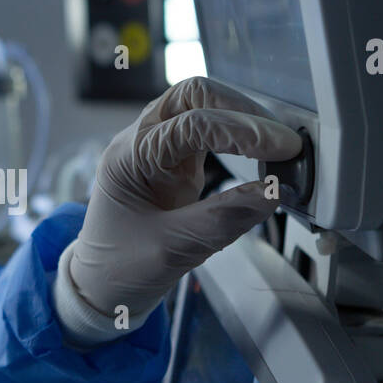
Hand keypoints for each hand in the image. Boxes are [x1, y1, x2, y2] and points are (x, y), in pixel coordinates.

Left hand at [57, 77, 301, 337]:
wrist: (99, 286)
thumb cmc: (119, 268)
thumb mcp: (171, 250)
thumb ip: (222, 220)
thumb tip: (273, 193)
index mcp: (129, 157)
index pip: (191, 123)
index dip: (242, 131)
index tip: (282, 148)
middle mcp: (141, 142)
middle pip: (194, 95)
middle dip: (241, 109)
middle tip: (281, 138)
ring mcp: (157, 149)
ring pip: (201, 106)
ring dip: (240, 118)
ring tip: (276, 144)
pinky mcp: (173, 162)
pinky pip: (207, 132)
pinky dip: (236, 136)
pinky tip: (258, 152)